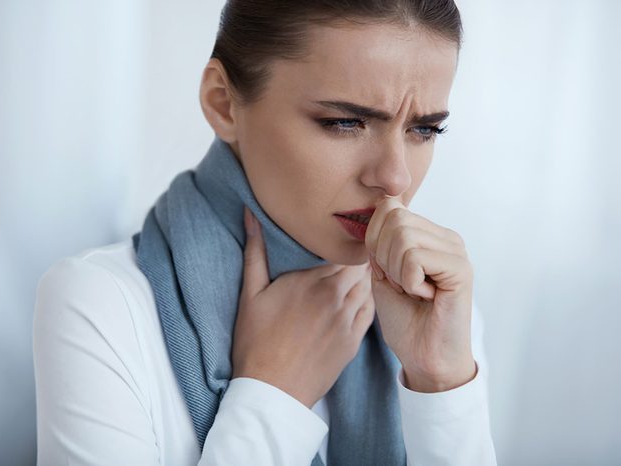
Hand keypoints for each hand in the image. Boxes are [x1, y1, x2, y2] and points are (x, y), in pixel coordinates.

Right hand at [232, 207, 375, 407]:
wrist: (272, 391)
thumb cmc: (256, 342)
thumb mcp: (250, 293)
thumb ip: (255, 251)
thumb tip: (251, 214)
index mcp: (312, 281)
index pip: (342, 247)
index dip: (343, 238)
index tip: (338, 232)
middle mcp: (336, 297)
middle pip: (360, 263)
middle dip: (355, 254)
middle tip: (348, 248)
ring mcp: (348, 320)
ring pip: (368, 285)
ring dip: (363, 275)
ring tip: (352, 270)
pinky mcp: (354, 341)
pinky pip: (370, 310)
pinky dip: (366, 298)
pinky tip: (355, 296)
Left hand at [365, 197, 476, 392]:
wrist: (424, 356)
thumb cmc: (405, 318)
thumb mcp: (383, 271)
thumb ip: (381, 239)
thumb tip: (383, 202)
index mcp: (428, 234)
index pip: (389, 207)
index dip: (374, 241)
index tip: (389, 273)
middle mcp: (446, 237)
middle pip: (393, 219)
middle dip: (384, 257)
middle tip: (403, 285)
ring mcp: (456, 251)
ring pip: (402, 237)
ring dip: (397, 272)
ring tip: (415, 292)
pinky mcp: (461, 268)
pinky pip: (415, 258)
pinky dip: (409, 282)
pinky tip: (426, 297)